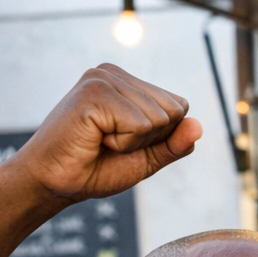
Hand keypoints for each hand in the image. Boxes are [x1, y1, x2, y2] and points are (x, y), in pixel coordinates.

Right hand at [7, 64, 200, 204]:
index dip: (161, 136)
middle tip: (111, 142)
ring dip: (134, 142)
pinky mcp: (94, 91)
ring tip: (101, 140)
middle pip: (174, 111)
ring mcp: (103, 78)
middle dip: (150, 138)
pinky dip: (123, 142)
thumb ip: (174, 143)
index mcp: (128, 83)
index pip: (179, 107)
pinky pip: (140, 124)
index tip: (125, 141)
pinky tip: (95, 138)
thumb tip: (199, 125)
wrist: (58, 182)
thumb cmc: (97, 168)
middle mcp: (114, 73)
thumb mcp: (147, 158)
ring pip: (159, 118)